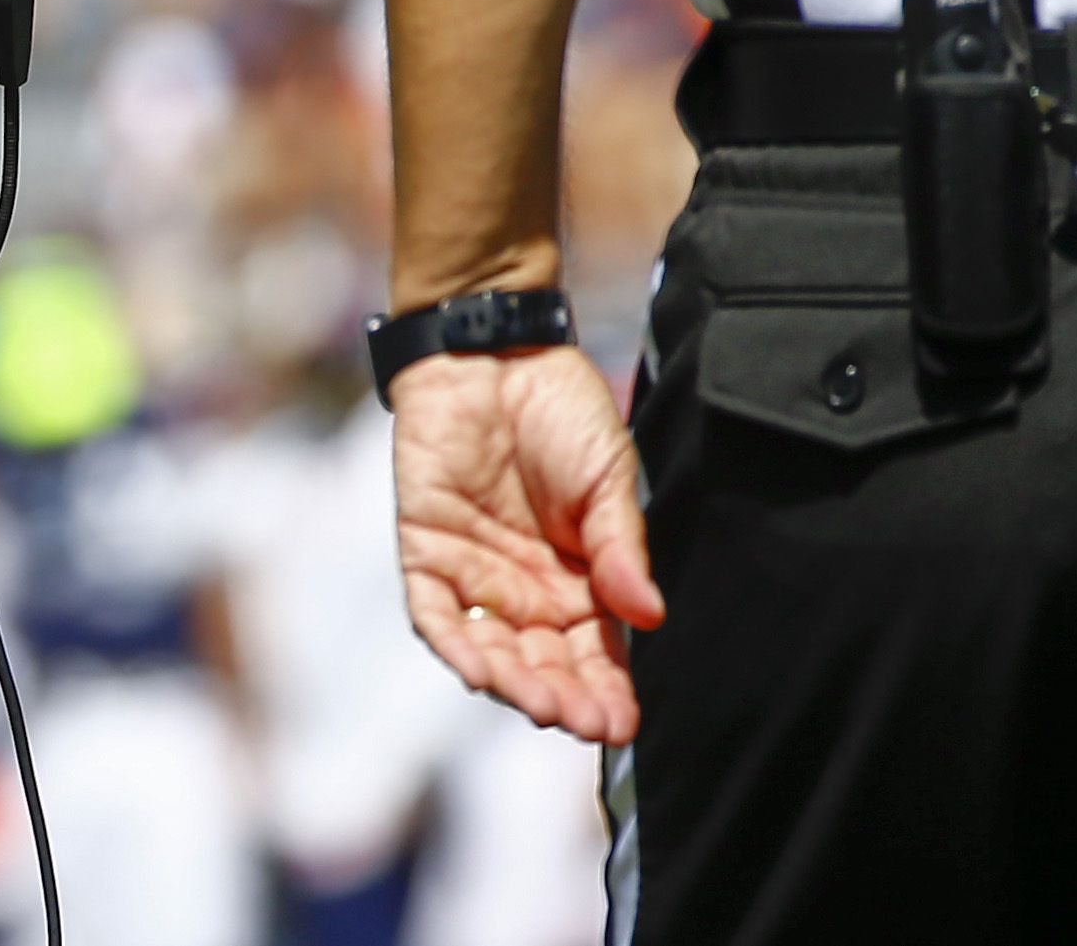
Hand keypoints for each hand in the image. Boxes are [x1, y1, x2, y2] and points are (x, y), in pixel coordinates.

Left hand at [390, 346, 663, 743]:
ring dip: (511, 682)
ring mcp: (474, 572)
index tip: (624, 726)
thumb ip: (621, 548)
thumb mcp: (608, 479)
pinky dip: (452, 640)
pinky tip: (476, 667)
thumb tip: (649, 616)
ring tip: (542, 705)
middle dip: (563, 698)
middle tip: (582, 722)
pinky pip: (433, 610)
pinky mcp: (426, 548)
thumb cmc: (561, 410)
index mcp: (579, 582)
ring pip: (488, 649)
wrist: (494, 350)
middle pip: (543, 664)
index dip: (607, 691)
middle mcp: (526, 590)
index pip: (594, 655)